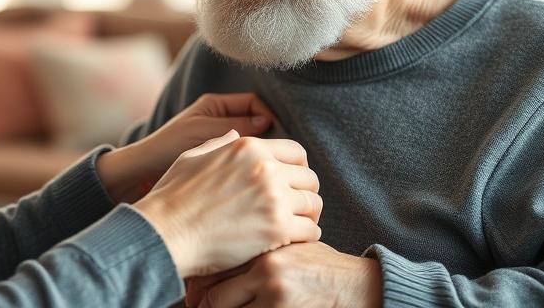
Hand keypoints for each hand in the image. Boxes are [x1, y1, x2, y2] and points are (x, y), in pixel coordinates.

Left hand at [97, 93, 274, 203]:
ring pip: (251, 141)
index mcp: (215, 105)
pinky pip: (241, 156)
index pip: (254, 103)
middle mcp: (219, 118)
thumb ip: (233, 126)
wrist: (143, 171)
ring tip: (270, 168)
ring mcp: (219, 138)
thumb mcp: (202, 133)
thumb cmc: (168, 148)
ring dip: (261, 152)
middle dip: (269, 136)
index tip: (277, 138)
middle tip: (279, 156)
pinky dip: (250, 164)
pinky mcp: (218, 158)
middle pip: (256, 122)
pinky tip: (255, 177)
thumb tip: (267, 122)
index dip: (269, 117)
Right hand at [133, 134, 321, 278]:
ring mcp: (273, 198)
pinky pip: (311, 231)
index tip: (291, 183)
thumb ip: (219, 144)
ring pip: (313, 204)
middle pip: (310, 178)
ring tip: (293, 226)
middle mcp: (265, 168)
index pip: (296, 151)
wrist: (166, 232)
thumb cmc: (173, 196)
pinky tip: (291, 241)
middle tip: (294, 208)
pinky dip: (304, 237)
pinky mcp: (277, 229)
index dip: (297, 168)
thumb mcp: (192, 157)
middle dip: (304, 193)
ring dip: (305, 216)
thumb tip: (235, 136)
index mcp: (248, 147)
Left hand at [189, 242, 381, 307]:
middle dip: (199, 300)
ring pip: (221, 304)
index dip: (197, 277)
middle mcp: (261, 261)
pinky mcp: (279, 307)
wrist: (352, 284)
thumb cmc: (315, 265)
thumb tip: (215, 261)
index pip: (214, 257)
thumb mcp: (284, 246)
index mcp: (260, 241)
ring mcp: (270, 286)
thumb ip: (257, 246)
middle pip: (212, 282)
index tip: (192, 288)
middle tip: (194, 304)